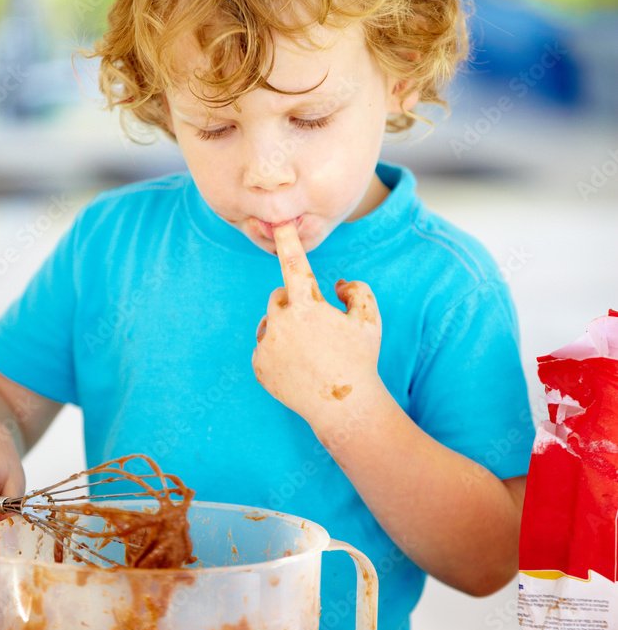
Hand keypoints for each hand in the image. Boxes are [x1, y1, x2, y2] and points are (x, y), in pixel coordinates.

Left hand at [252, 222, 382, 425]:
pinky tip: (298, 365)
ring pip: (269, 322)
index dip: (288, 240)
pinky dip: (277, 350)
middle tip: (317, 326)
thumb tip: (337, 285)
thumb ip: (357, 291)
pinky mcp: (259, 365)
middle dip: (295, 304)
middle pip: (279, 297)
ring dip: (284, 327)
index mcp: (307, 306)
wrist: (343, 407)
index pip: (294, 264)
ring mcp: (267, 345)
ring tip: (309, 350)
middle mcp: (281, 322)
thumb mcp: (370, 320)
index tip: (279, 222)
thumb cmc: (359, 359)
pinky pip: (264, 346)